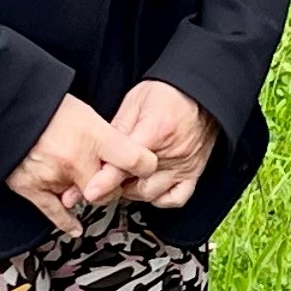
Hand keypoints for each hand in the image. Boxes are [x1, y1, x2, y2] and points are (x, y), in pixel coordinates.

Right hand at [7, 93, 152, 235]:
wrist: (7, 107)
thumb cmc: (46, 104)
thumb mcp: (87, 113)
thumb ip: (107, 136)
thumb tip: (123, 154)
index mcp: (93, 135)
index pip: (135, 160)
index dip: (145, 165)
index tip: (146, 167)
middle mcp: (75, 159)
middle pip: (109, 189)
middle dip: (110, 184)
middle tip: (105, 175)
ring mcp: (53, 176)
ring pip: (83, 198)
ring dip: (84, 192)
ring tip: (77, 176)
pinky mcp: (32, 187)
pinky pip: (54, 212)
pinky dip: (66, 222)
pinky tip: (75, 227)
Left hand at [108, 79, 221, 210]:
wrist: (201, 92)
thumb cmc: (169, 94)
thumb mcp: (134, 103)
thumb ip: (116, 131)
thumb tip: (95, 154)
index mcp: (155, 130)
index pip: (125, 164)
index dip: (104, 180)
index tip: (89, 191)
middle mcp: (173, 152)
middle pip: (136, 184)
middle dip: (116, 185)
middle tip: (106, 177)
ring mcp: (185, 165)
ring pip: (151, 194)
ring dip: (133, 191)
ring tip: (126, 178)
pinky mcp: (194, 172)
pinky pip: (176, 198)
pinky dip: (160, 198)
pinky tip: (149, 186)